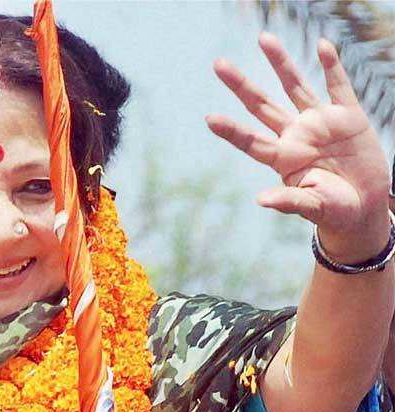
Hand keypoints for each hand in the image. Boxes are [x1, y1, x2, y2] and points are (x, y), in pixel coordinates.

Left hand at [206, 32, 390, 262]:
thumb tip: (261, 200)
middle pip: (262, 106)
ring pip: (295, 86)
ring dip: (280, 63)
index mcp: (283, 158)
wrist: (364, 207)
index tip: (209, 119)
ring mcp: (320, 124)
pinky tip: (322, 46)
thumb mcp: (312, 206)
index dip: (231, 131)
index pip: (251, 141)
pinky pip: (338, 87)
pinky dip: (332, 66)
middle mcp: (296, 136)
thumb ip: (289, 201)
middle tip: (218, 65)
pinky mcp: (348, 117)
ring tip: (263, 38)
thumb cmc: (333, 211)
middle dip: (241, 86)